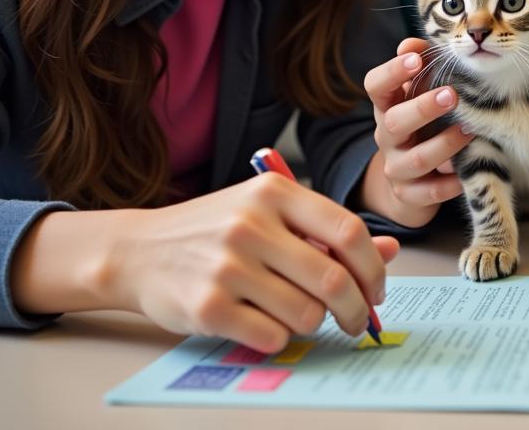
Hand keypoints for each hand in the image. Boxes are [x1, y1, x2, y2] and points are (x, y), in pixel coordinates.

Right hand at [113, 176, 398, 352]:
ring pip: (305, 313)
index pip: (348, 230)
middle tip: (356, 320)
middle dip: (355, 309)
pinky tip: (266, 322)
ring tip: (300, 314)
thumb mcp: (271, 213)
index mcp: (275, 191)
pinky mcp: (207, 306)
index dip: (373, 267)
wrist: (139, 250)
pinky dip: (279, 337)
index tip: (377, 289)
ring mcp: (227, 265)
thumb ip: (327, 230)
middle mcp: (252, 224)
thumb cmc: (216, 229)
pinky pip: (271, 335)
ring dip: (314, 323)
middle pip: (333, 278)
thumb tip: (389, 252)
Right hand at [361, 37, 473, 226]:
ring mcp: (396, 168)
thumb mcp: (417, 94)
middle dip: (422, 108)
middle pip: (393, 122)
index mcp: (386, 106)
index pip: (375, 85)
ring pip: (416, 159)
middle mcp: (385, 136)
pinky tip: (468, 171)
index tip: (416, 58)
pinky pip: (430, 192)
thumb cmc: (421, 122)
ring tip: (470, 131)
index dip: (392, 72)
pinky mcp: (410, 196)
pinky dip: (450, 183)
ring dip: (444, 145)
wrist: (410, 179)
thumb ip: (419, 66)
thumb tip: (411, 43)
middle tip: (452, 94)